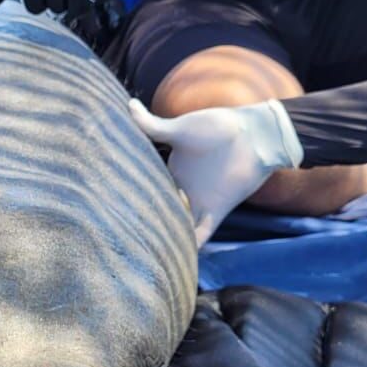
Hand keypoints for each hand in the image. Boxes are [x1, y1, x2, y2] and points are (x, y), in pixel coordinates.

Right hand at [129, 99, 303, 246]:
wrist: (254, 134)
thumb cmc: (218, 126)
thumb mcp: (181, 128)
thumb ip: (152, 126)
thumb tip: (128, 105)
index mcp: (171, 174)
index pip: (148, 190)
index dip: (132, 201)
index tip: (112, 211)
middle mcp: (182, 191)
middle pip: (162, 211)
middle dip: (146, 224)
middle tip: (122, 240)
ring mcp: (198, 202)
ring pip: (178, 226)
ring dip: (167, 239)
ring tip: (145, 257)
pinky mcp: (216, 210)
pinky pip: (202, 234)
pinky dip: (193, 247)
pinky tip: (181, 261)